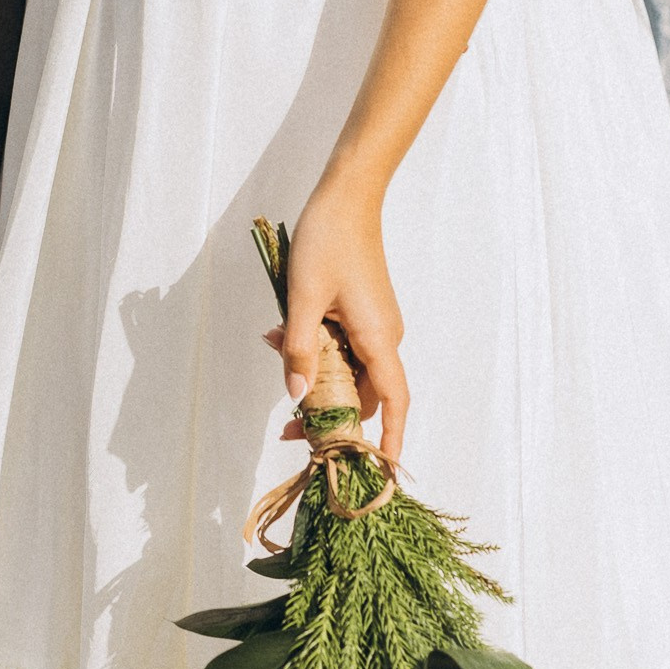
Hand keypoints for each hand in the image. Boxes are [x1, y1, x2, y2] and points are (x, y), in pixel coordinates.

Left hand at [279, 174, 407, 462]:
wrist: (346, 196)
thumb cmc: (328, 240)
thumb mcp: (303, 298)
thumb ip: (299, 350)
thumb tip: (299, 398)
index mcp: (378, 337)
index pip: (394, 402)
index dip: (391, 439)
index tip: (384, 473)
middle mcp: (384, 335)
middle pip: (364, 392)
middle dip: (328, 413)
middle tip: (288, 426)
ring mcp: (374, 323)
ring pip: (348, 368)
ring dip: (314, 372)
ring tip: (275, 348)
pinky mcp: (363, 310)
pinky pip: (343, 345)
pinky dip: (316, 348)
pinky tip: (283, 333)